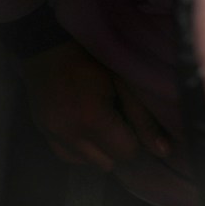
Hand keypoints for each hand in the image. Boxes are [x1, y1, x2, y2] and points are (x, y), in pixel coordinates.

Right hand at [22, 40, 174, 171]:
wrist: (46, 43)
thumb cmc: (91, 59)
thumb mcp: (123, 83)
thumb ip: (143, 118)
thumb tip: (163, 152)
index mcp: (92, 119)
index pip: (126, 153)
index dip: (135, 140)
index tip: (131, 122)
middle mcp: (68, 132)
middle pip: (106, 162)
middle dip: (116, 147)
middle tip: (117, 124)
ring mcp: (51, 133)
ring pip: (87, 162)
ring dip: (97, 150)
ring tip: (99, 127)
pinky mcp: (41, 130)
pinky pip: (67, 155)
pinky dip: (79, 149)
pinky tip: (84, 130)